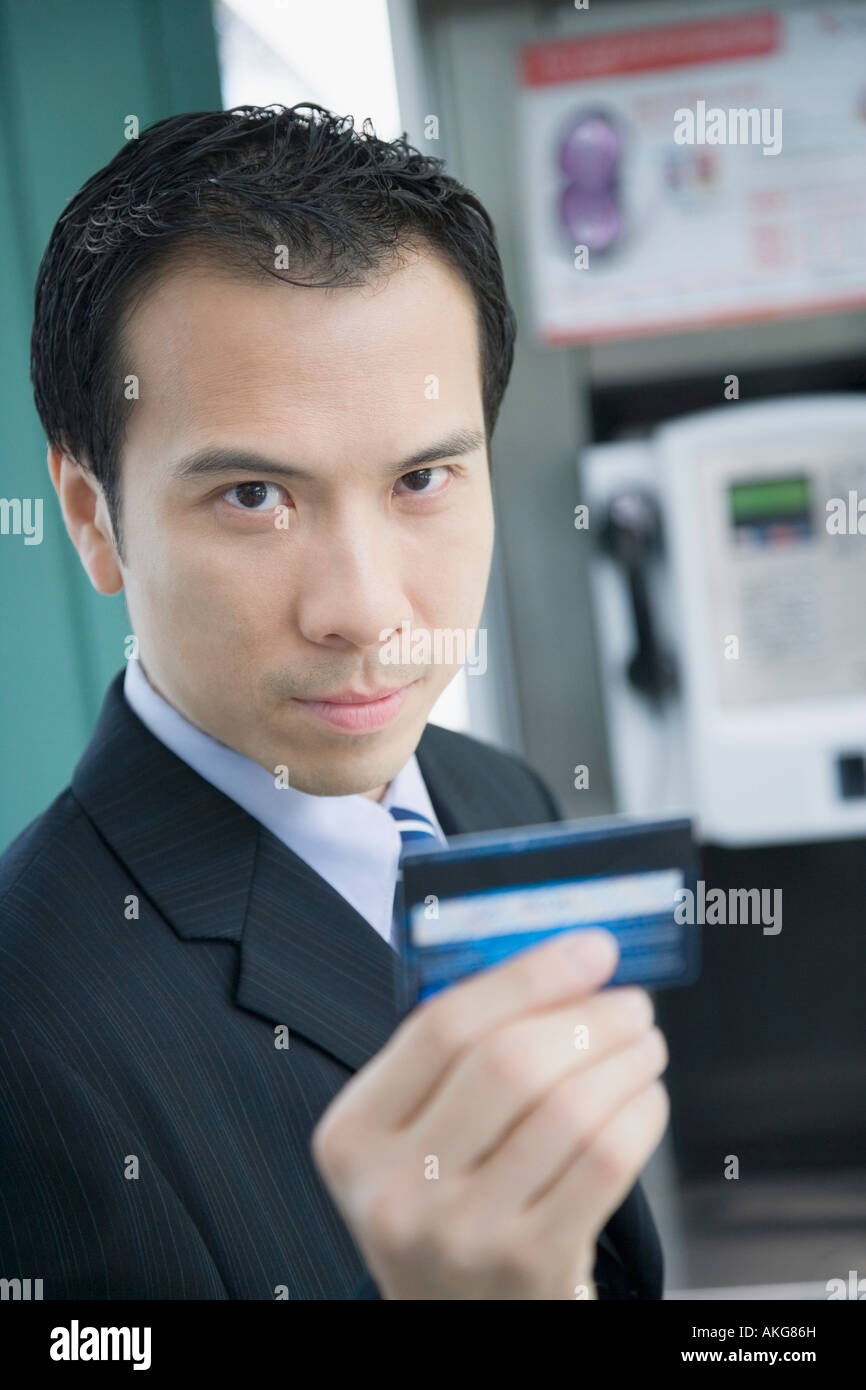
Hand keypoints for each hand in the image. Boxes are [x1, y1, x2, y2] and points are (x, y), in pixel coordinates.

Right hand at [311, 928, 668, 1298]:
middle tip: (629, 1001)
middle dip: (587, 1016)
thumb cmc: (447, 1199)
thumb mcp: (414, 1134)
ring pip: (568, 1111)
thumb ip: (459, 1051)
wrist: (457, 1319)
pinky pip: (604, 1163)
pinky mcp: (529, 1268)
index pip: (442, 1026)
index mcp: (354, 1134)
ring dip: (625, 1060)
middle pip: (508, 1063)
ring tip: (644, 1044)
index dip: (529, 976)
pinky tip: (644, 1097)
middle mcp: (395, 1190)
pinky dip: (639, 1114)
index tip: (590, 949)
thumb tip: (561, 964)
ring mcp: (461, 1236)